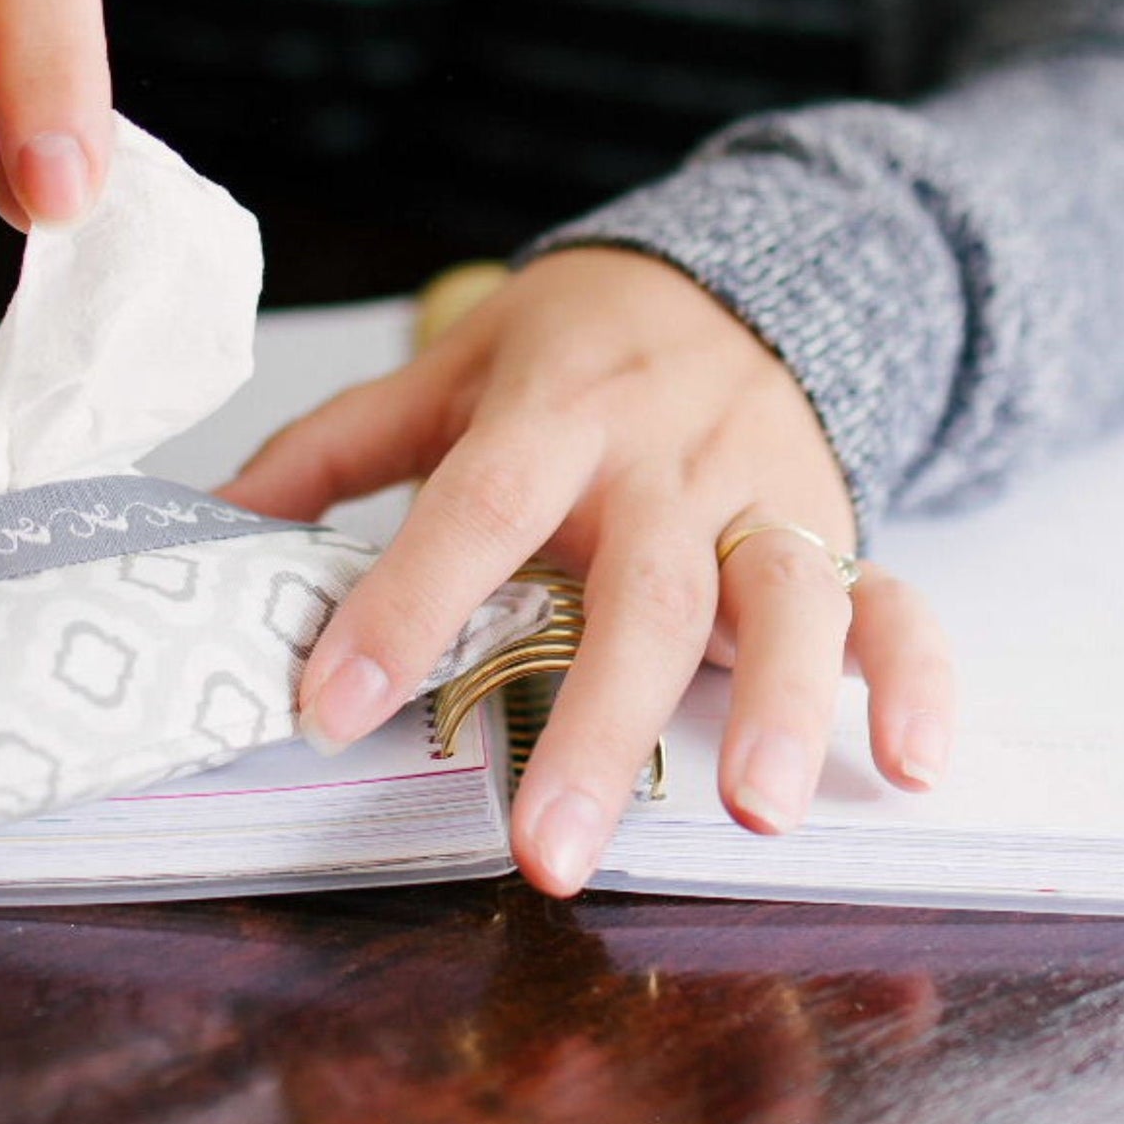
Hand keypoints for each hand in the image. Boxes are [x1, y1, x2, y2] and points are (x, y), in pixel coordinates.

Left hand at [220, 248, 955, 896]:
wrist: (732, 272)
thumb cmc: (575, 340)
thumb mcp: (451, 367)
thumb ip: (337, 444)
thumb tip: (208, 517)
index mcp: (557, 403)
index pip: (479, 502)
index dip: (407, 600)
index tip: (333, 704)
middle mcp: (666, 453)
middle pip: (637, 584)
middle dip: (594, 719)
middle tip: (547, 851)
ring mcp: (761, 489)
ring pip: (779, 594)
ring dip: (773, 703)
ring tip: (746, 812)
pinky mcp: (833, 523)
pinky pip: (897, 596)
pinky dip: (915, 676)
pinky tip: (904, 762)